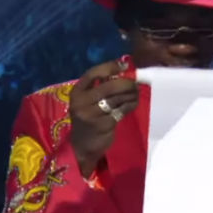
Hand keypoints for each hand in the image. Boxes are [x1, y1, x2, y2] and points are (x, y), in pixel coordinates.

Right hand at [68, 59, 137, 175]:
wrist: (82, 146)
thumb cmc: (88, 119)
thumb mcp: (87, 102)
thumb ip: (99, 88)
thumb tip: (122, 72)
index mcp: (76, 92)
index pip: (92, 74)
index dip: (109, 67)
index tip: (124, 65)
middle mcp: (81, 102)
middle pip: (108, 86)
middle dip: (125, 83)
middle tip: (135, 83)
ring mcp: (92, 114)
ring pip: (117, 99)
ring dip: (130, 94)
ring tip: (136, 92)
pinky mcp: (103, 125)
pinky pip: (122, 110)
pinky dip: (130, 105)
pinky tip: (133, 103)